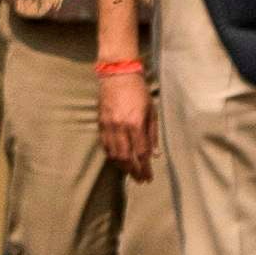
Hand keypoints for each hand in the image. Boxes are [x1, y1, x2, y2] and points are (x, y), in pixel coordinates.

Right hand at [92, 59, 152, 181]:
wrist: (117, 74)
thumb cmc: (138, 91)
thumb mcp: (151, 111)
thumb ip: (152, 134)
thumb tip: (155, 155)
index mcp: (135, 123)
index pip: (141, 152)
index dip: (144, 168)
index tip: (148, 177)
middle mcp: (120, 127)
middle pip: (126, 157)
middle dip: (133, 171)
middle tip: (140, 180)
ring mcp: (108, 126)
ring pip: (114, 154)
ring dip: (122, 166)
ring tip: (130, 172)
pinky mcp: (101, 123)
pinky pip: (105, 145)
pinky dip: (111, 156)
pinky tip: (118, 160)